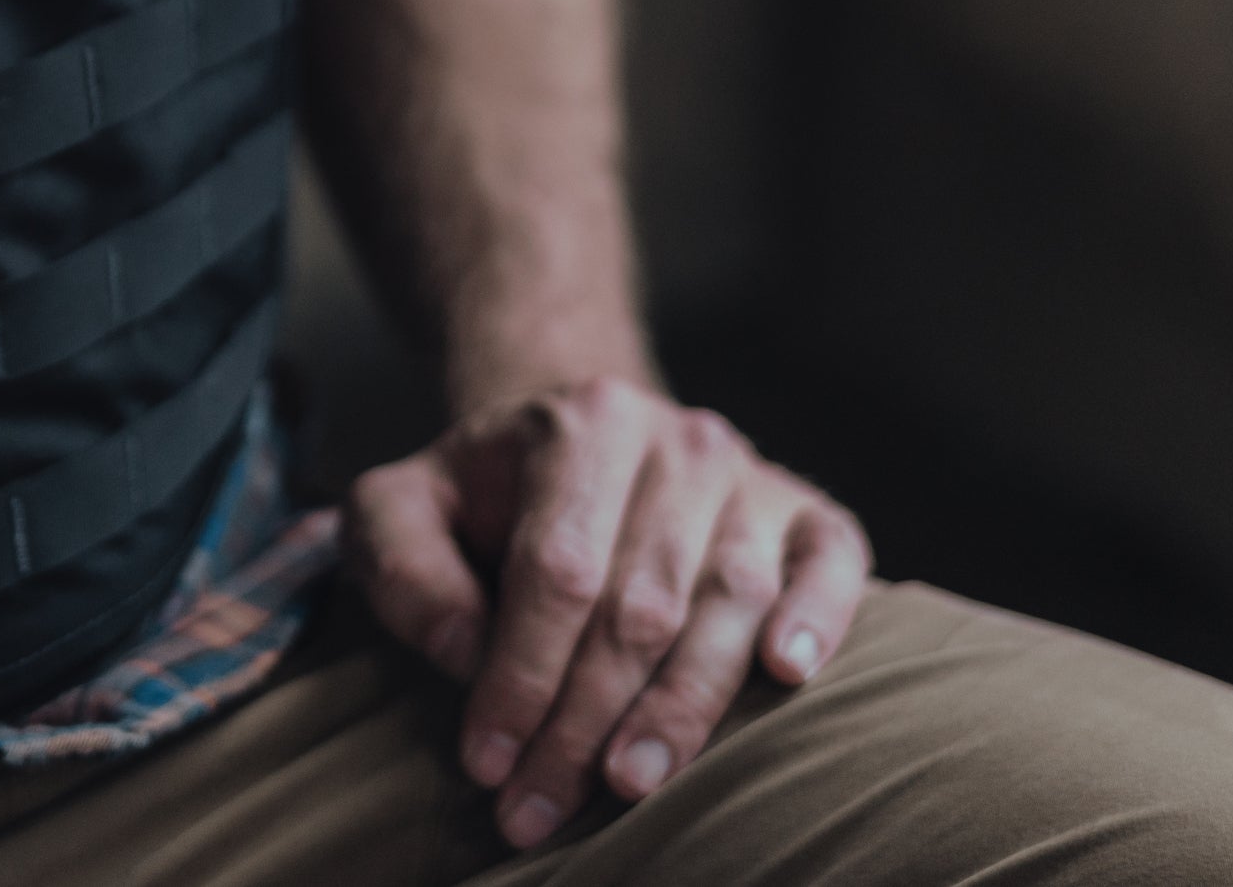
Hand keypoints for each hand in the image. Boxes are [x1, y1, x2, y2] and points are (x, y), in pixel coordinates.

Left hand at [347, 375, 870, 849]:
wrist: (581, 441)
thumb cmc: (485, 498)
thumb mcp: (403, 507)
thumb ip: (401, 563)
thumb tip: (459, 649)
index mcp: (579, 424)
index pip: (556, 571)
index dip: (521, 676)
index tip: (487, 762)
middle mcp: (678, 440)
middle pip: (640, 604)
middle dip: (585, 721)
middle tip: (539, 808)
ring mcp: (750, 474)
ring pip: (729, 602)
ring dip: (681, 708)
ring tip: (630, 784)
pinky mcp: (807, 512)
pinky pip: (832, 562)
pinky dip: (818, 617)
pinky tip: (787, 676)